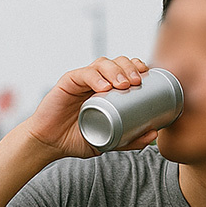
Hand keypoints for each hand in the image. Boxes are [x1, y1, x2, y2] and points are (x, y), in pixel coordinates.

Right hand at [20, 56, 155, 159]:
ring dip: (116, 70)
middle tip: (138, 82)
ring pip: (102, 64)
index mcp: (107, 90)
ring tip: (124, 84)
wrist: (51, 144)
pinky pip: (83, 74)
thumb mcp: (109, 142)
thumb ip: (129, 139)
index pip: (125, 70)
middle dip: (130, 67)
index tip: (147, 76)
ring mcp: (82, 80)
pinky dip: (96, 78)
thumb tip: (154, 134)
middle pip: (116, 62)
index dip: (137, 68)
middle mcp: (96, 81)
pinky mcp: (68, 82)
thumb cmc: (77, 139)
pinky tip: (104, 87)